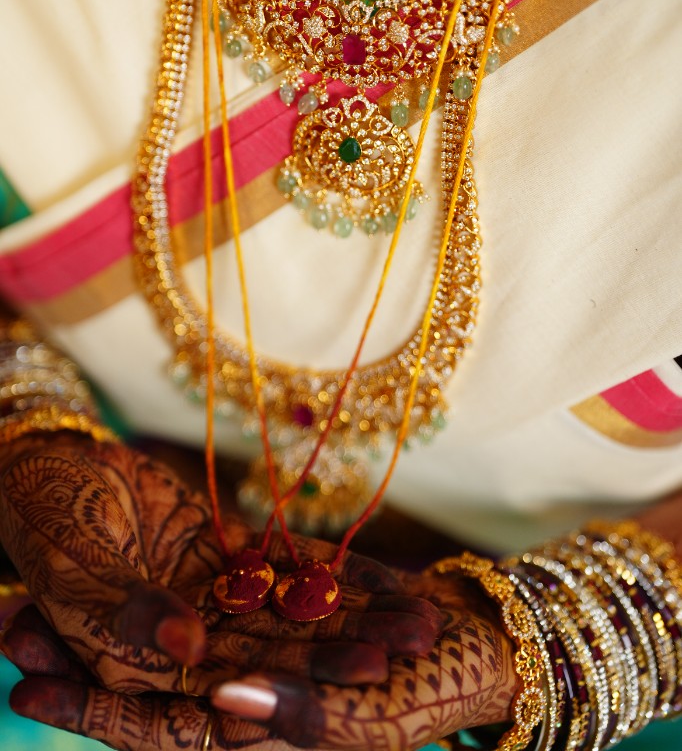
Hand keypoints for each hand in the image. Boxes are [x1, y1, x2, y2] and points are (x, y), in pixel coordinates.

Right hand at [0, 438, 441, 699]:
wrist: (46, 466)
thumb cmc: (42, 522)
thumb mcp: (75, 572)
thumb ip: (130, 616)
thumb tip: (191, 647)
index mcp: (145, 672)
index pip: (233, 691)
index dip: (298, 687)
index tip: (362, 680)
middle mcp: (187, 648)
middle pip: (278, 658)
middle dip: (346, 653)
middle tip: (415, 645)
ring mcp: (210, 603)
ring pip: (289, 615)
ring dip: (352, 616)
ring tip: (419, 617)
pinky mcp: (222, 560)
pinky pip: (280, 569)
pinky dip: (326, 571)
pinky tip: (377, 573)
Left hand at [2, 573, 513, 750]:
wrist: (485, 644)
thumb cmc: (435, 696)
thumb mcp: (365, 719)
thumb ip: (297, 713)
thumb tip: (218, 701)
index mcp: (255, 729)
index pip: (155, 727)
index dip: (90, 709)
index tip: (24, 686)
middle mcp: (242, 684)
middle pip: (146, 676)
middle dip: (81, 654)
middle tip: (8, 621)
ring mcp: (256, 635)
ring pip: (170, 625)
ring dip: (113, 611)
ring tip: (47, 583)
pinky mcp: (275, 593)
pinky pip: (211, 582)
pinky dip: (173, 567)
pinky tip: (131, 540)